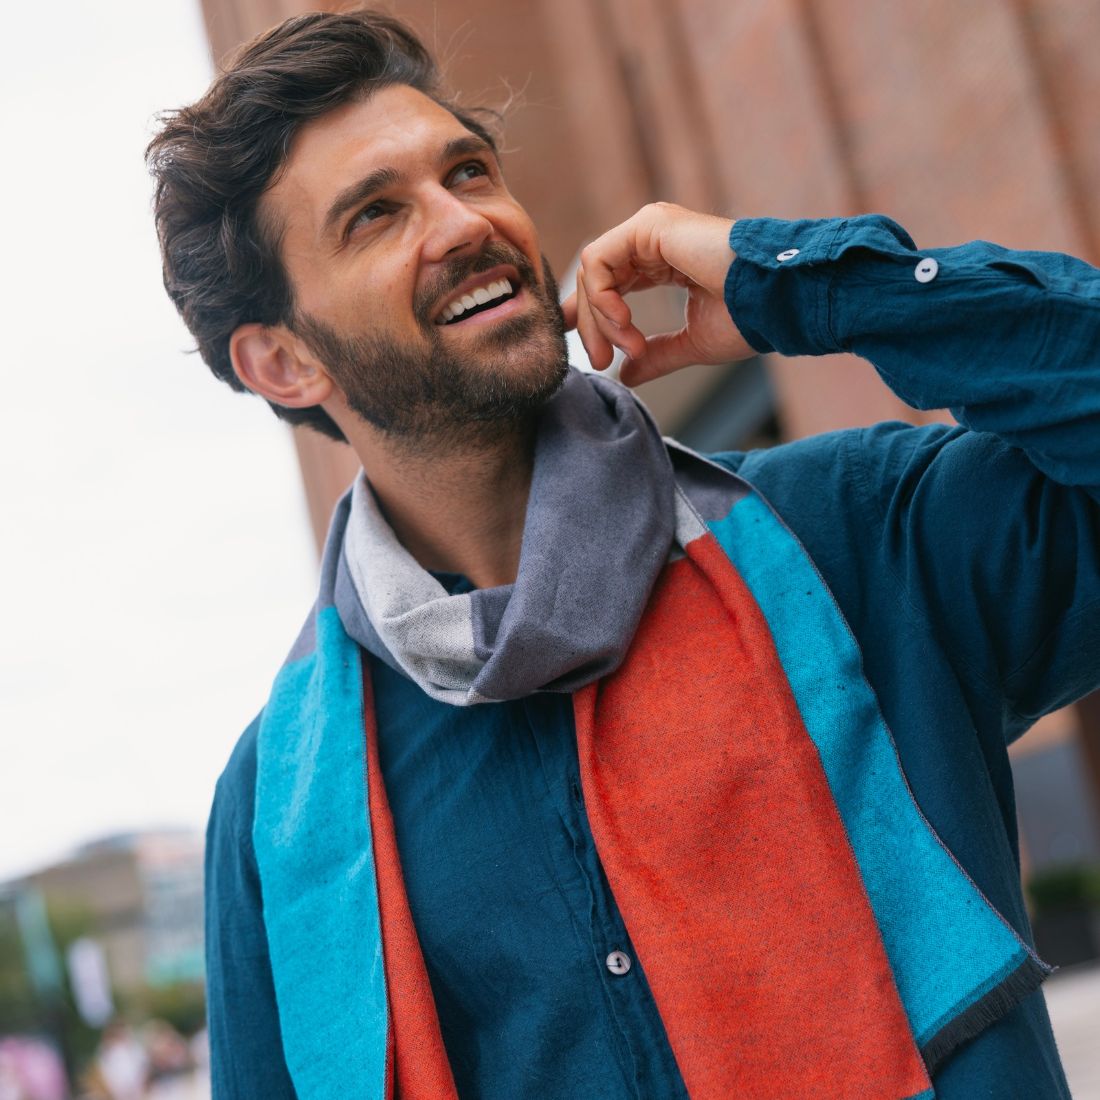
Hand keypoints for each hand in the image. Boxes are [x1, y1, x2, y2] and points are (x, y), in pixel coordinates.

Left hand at [562, 202, 755, 385]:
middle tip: (601, 362)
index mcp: (665, 260)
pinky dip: (602, 298)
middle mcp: (654, 239)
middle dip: (593, 326)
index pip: (612, 283)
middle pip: (598, 280)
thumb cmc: (750, 318)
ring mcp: (651, 228)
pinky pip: (600, 261)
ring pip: (594, 272)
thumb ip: (658, 355)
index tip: (590, 352)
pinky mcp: (650, 225)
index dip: (590, 316)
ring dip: (601, 317)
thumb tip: (626, 375)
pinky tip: (624, 324)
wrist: (779, 300)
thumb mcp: (693, 343)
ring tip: (628, 347)